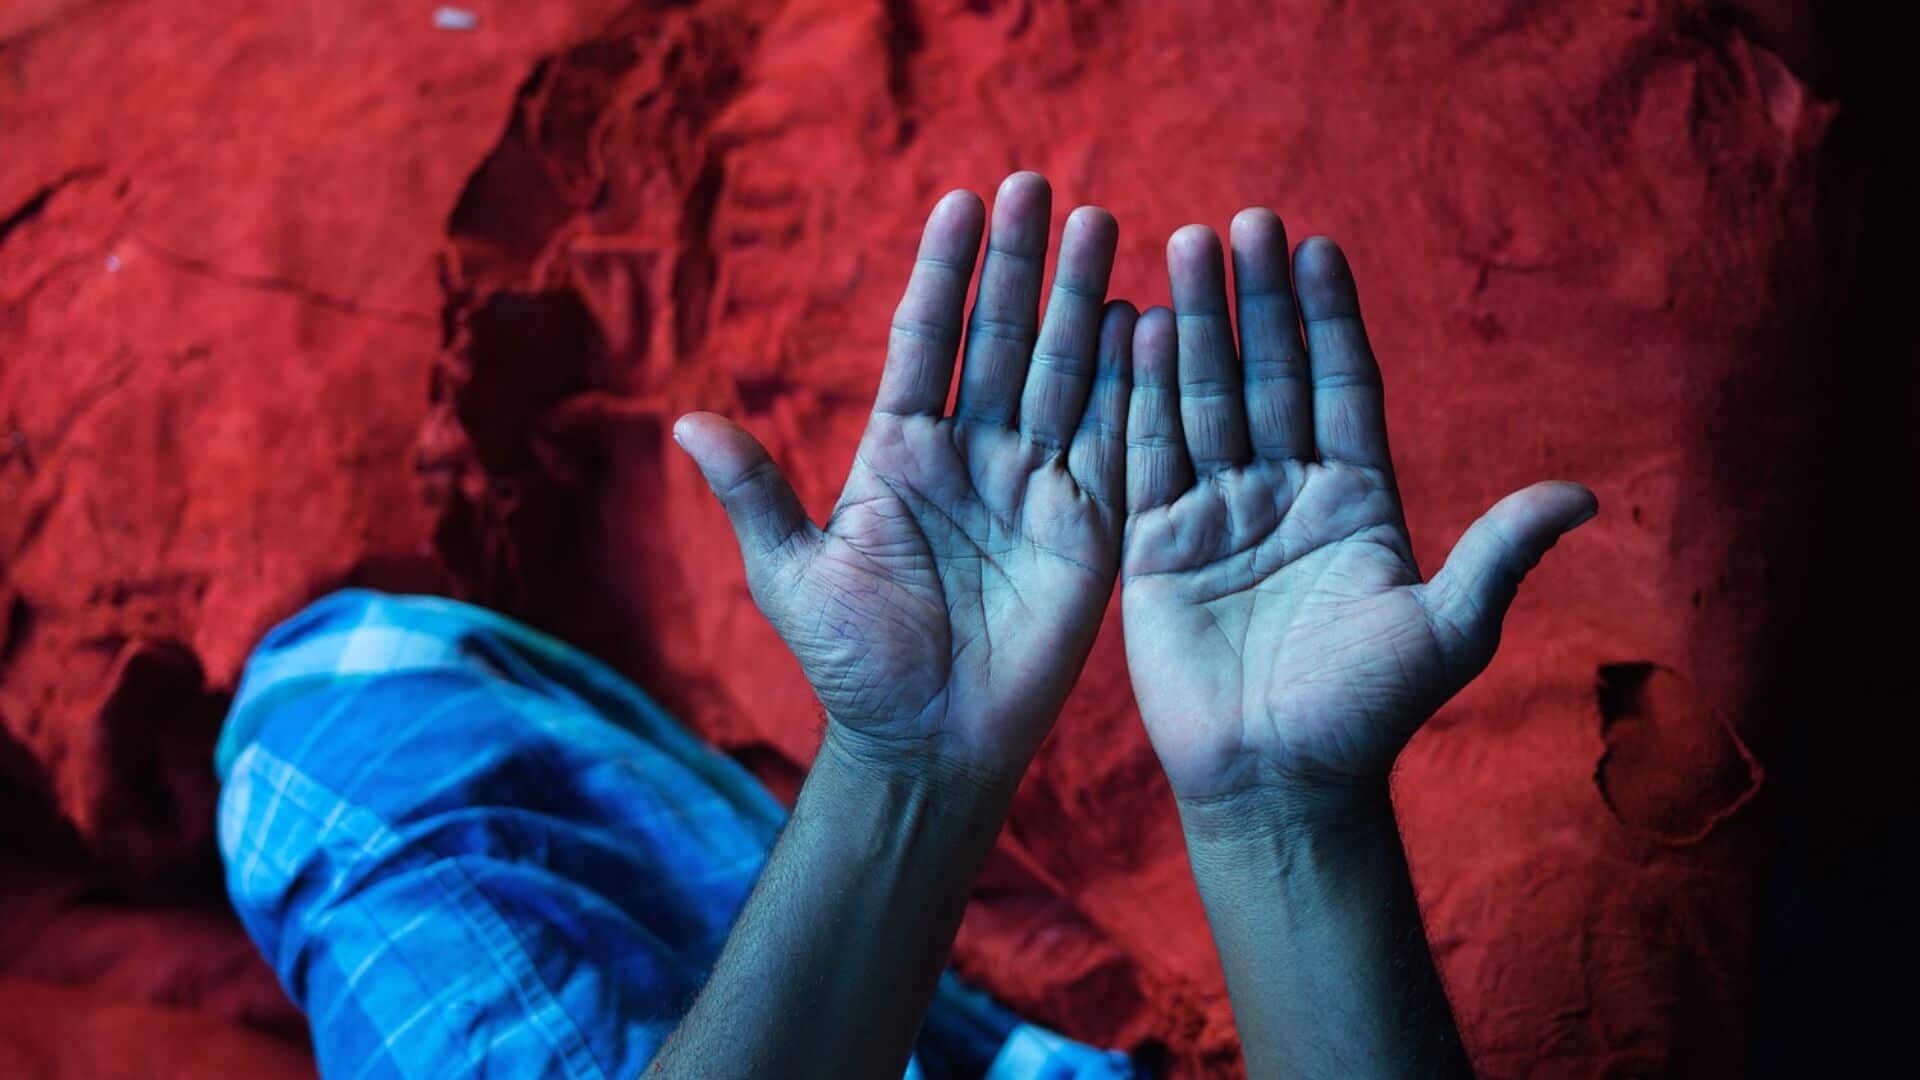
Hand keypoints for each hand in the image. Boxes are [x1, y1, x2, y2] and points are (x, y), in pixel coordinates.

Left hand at [676, 173, 1133, 783]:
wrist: (926, 745)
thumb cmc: (853, 664)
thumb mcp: (791, 576)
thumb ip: (755, 493)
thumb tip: (683, 419)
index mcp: (900, 453)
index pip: (924, 342)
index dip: (943, 274)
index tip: (960, 203)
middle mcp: (972, 455)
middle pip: (1001, 339)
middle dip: (1021, 264)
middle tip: (1041, 186)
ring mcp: (1035, 485)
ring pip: (1063, 373)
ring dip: (1082, 303)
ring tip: (1103, 225)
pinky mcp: (1089, 527)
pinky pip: (1114, 443)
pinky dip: (1130, 385)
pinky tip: (1145, 322)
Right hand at [1120, 211, 1595, 806]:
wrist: (1276, 781)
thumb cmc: (1366, 712)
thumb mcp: (1446, 628)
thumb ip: (1499, 552)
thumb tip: (1584, 495)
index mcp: (1358, 503)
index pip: (1342, 388)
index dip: (1330, 318)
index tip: (1318, 247)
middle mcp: (1287, 495)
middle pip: (1270, 377)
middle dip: (1257, 301)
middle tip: (1243, 222)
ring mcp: (1220, 515)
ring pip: (1206, 400)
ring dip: (1198, 328)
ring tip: (1185, 248)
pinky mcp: (1160, 545)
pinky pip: (1150, 454)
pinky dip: (1142, 393)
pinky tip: (1138, 329)